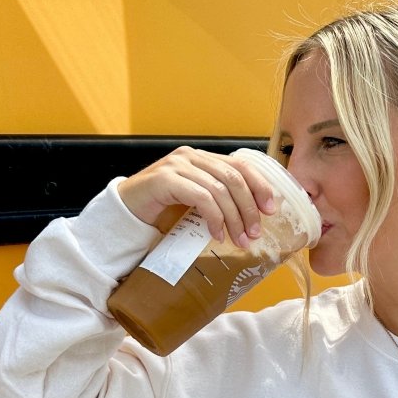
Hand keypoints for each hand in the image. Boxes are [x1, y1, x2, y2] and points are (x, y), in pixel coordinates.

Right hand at [118, 147, 276, 247]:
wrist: (127, 210)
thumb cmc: (164, 208)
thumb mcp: (197, 201)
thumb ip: (219, 199)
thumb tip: (254, 218)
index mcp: (204, 158)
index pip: (242, 165)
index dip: (260, 186)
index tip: (270, 211)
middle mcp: (192, 156)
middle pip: (234, 179)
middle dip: (248, 209)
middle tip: (254, 235)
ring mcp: (178, 165)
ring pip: (220, 190)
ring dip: (234, 219)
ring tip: (239, 241)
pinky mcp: (165, 179)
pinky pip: (201, 198)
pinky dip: (213, 218)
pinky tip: (216, 235)